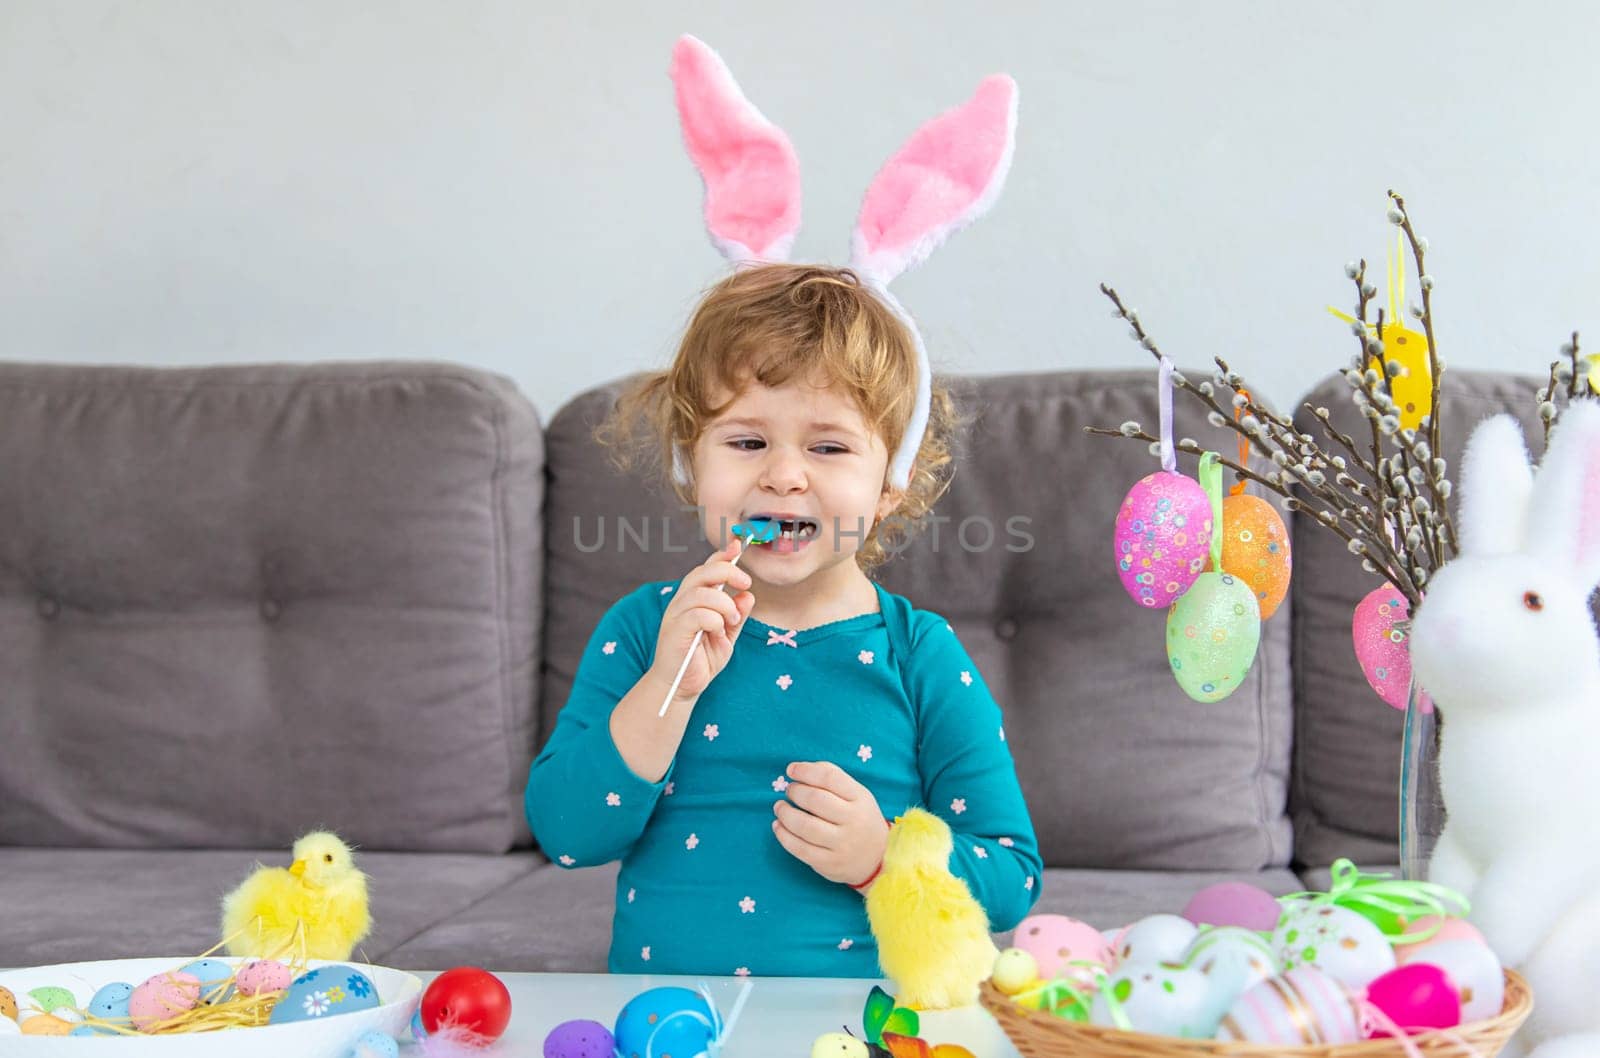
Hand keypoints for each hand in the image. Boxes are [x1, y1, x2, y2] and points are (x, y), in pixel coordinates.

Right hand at [651, 539, 755, 706]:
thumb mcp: (727, 636)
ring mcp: (676, 616)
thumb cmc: (701, 660)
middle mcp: (682, 603)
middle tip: (746, 582)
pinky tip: (719, 632)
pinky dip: (715, 620)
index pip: (706, 568)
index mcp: (693, 600)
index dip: (722, 555)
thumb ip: (737, 615)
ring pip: (702, 593)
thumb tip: (748, 595)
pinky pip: (698, 615)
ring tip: (732, 621)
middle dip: (727, 571)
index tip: (739, 546)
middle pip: (702, 572)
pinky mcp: (674, 632)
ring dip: (725, 604)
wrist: (681, 688)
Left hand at [772, 761, 887, 886]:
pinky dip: (784, 835)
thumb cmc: (859, 819)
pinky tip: (778, 826)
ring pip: (805, 826)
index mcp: (860, 798)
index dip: (806, 770)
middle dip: (795, 791)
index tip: (791, 770)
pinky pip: (800, 849)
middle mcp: (853, 820)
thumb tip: (800, 769)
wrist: (877, 858)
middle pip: (815, 800)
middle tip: (789, 791)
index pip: (830, 777)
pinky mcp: (829, 863)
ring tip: (779, 807)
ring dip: (785, 813)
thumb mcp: (857, 795)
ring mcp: (842, 844)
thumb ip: (833, 779)